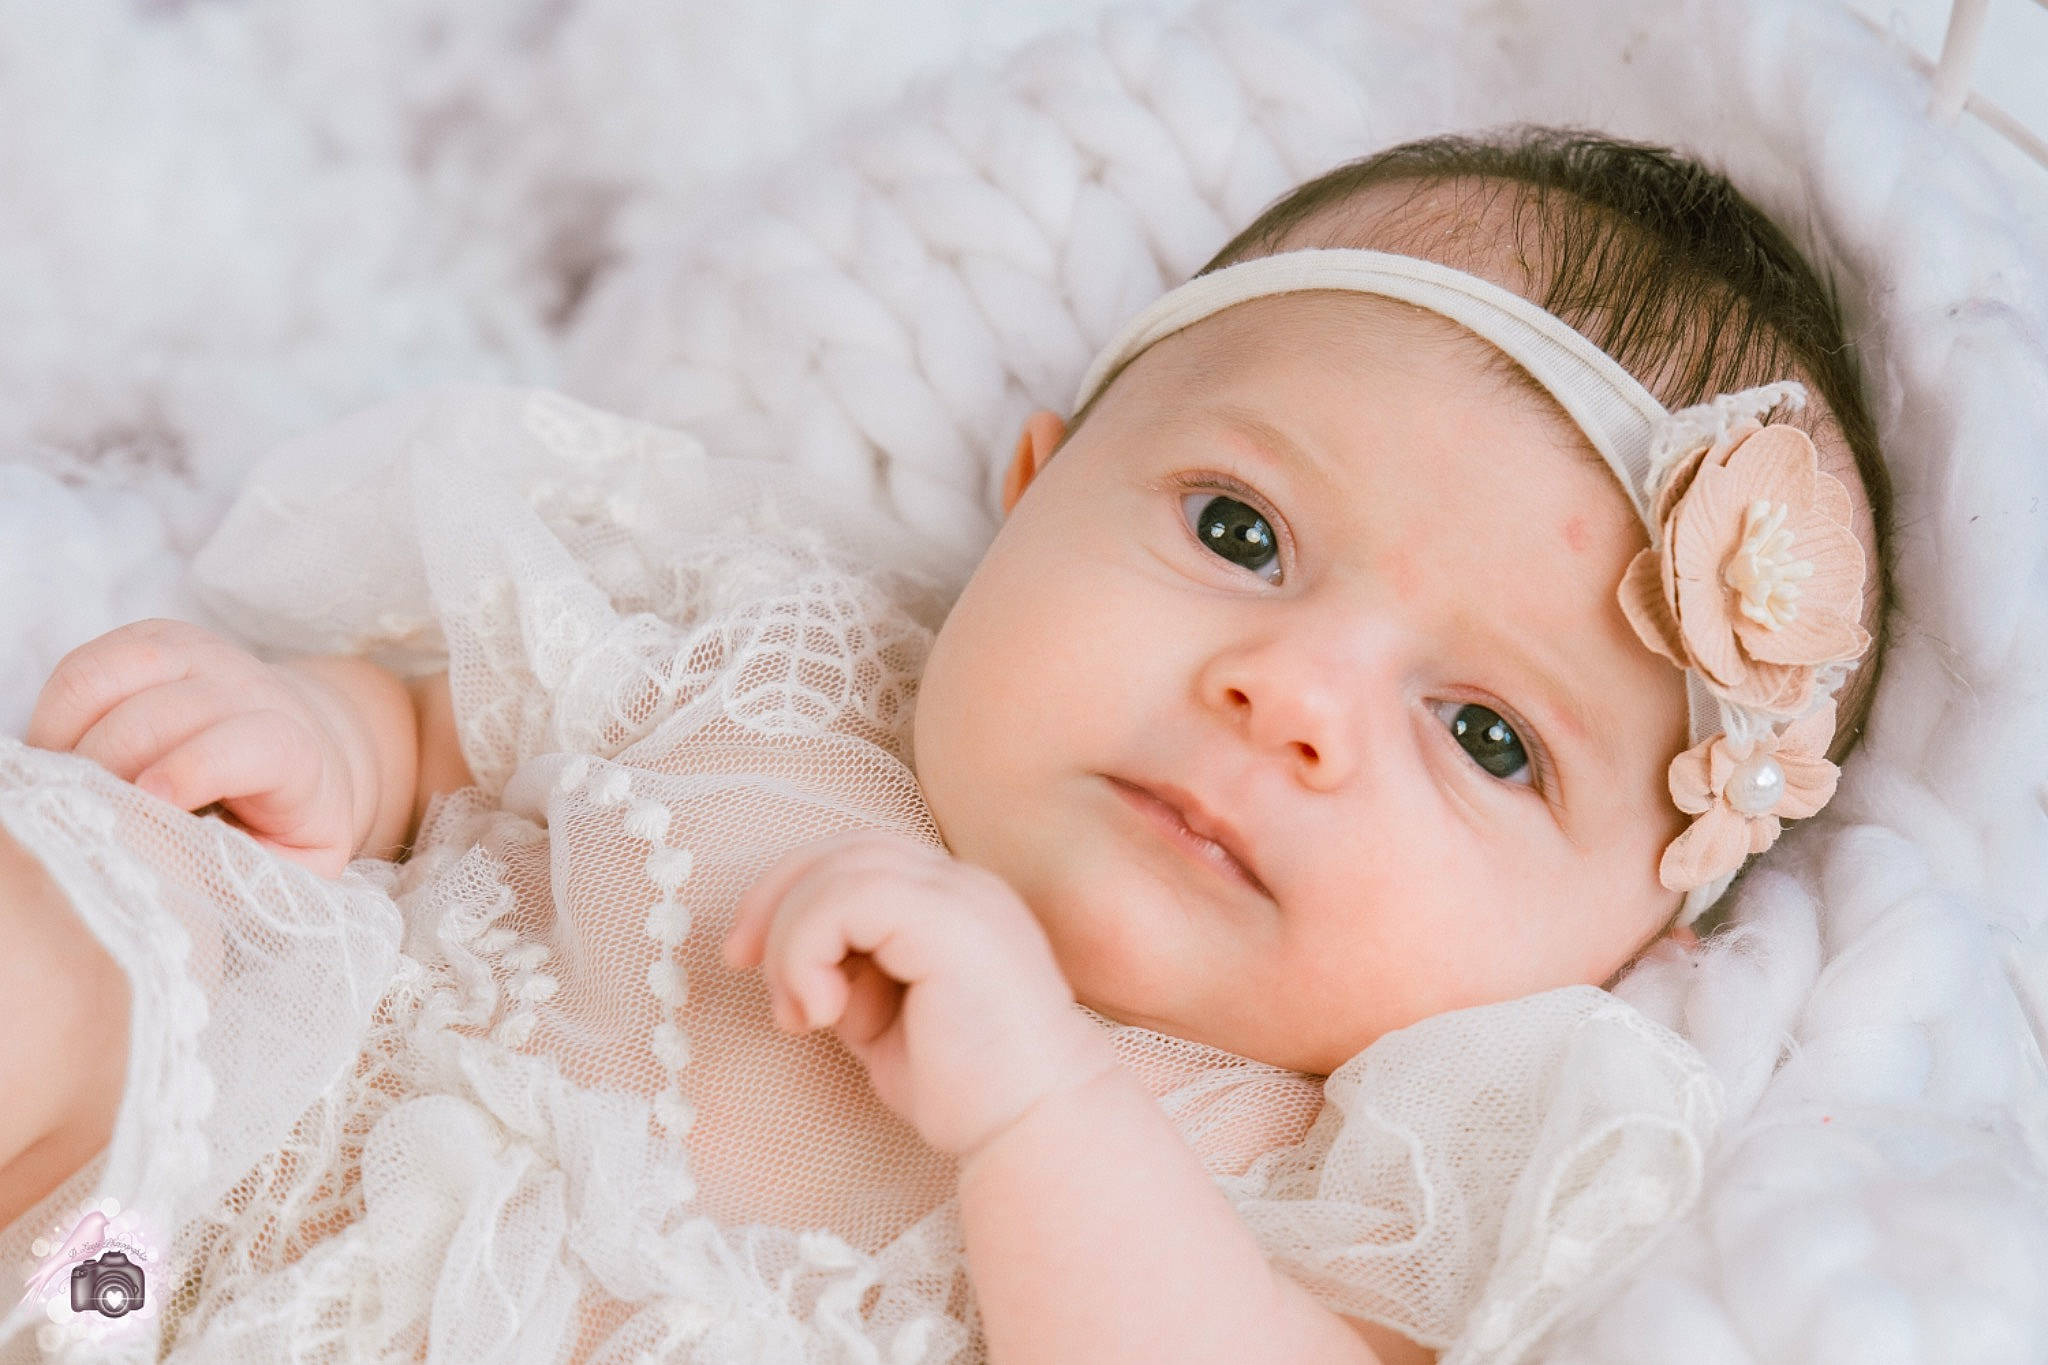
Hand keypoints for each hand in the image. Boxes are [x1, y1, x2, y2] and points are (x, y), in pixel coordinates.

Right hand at [25, 618, 375, 877]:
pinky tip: (61, 753)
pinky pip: (84, 666)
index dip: (197, 768)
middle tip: (80, 819)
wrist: (312, 745)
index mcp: (295, 752)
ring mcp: (201, 657)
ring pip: (109, 679)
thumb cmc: (291, 823)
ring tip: (64, 787)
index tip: (151, 803)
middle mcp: (250, 691)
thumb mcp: (292, 866)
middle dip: (105, 770)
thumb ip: (248, 875)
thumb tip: (178, 883)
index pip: (251, 744)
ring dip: (66, 738)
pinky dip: (55, 712)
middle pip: (157, 717)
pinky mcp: (156, 641)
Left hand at [723, 830, 1120, 1160]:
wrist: (1036, 1128)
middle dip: (775, 900)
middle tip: (739, 962)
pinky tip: (824, 1013)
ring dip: (792, 938)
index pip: (859, 858)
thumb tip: (790, 966)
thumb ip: (846, 977)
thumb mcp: (883, 1020)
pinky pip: (848, 899)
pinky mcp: (949, 921)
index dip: (790, 892)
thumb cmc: (968, 1091)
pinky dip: (808, 950)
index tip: (747, 957)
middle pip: (844, 849)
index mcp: (953, 903)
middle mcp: (962, 885)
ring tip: (803, 1013)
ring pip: (839, 869)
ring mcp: (960, 897)